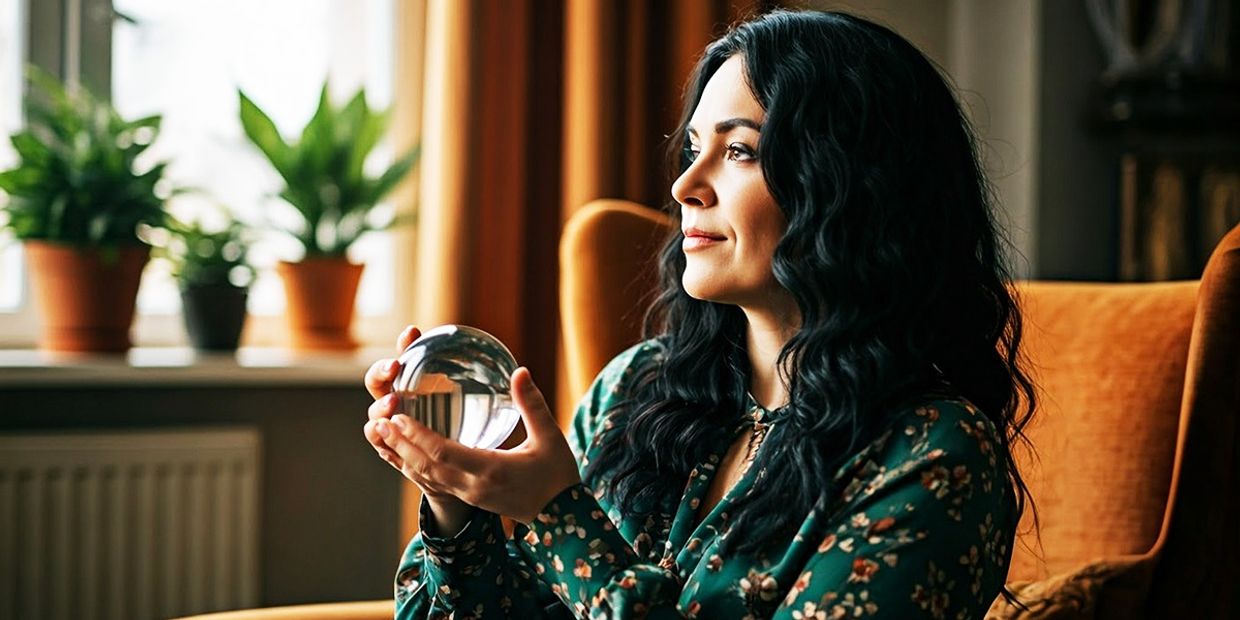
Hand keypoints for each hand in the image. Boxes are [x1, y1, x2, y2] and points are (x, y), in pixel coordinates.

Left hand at [373, 365, 581, 524]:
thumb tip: (520, 371)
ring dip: (402, 455)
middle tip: (379, 421)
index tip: (399, 417)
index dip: (419, 436)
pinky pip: (434, 483)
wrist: (561, 516)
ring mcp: (469, 495)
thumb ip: (532, 404)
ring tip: (382, 434)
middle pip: (427, 466)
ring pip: (426, 477)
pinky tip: (403, 453)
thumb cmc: (557, 474)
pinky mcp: (469, 498)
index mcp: (491, 469)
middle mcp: (473, 486)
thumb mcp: (549, 437)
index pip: (445, 453)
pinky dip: (414, 467)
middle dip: (401, 444)